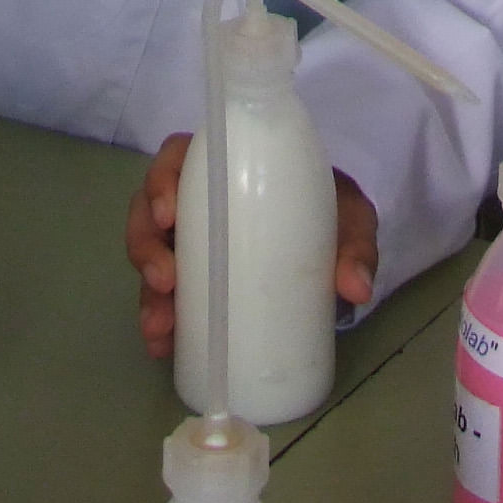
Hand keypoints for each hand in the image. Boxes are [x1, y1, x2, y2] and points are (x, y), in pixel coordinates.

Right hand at [130, 136, 380, 358]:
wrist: (334, 251)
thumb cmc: (333, 216)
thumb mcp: (350, 220)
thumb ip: (356, 246)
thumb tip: (355, 288)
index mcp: (231, 168)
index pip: (178, 157)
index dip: (161, 180)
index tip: (168, 214)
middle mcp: (200, 203)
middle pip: (149, 211)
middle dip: (146, 247)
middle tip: (166, 281)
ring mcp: (191, 243)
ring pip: (150, 257)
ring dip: (148, 293)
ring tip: (161, 326)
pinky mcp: (193, 282)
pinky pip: (162, 296)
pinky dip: (158, 320)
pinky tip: (162, 345)